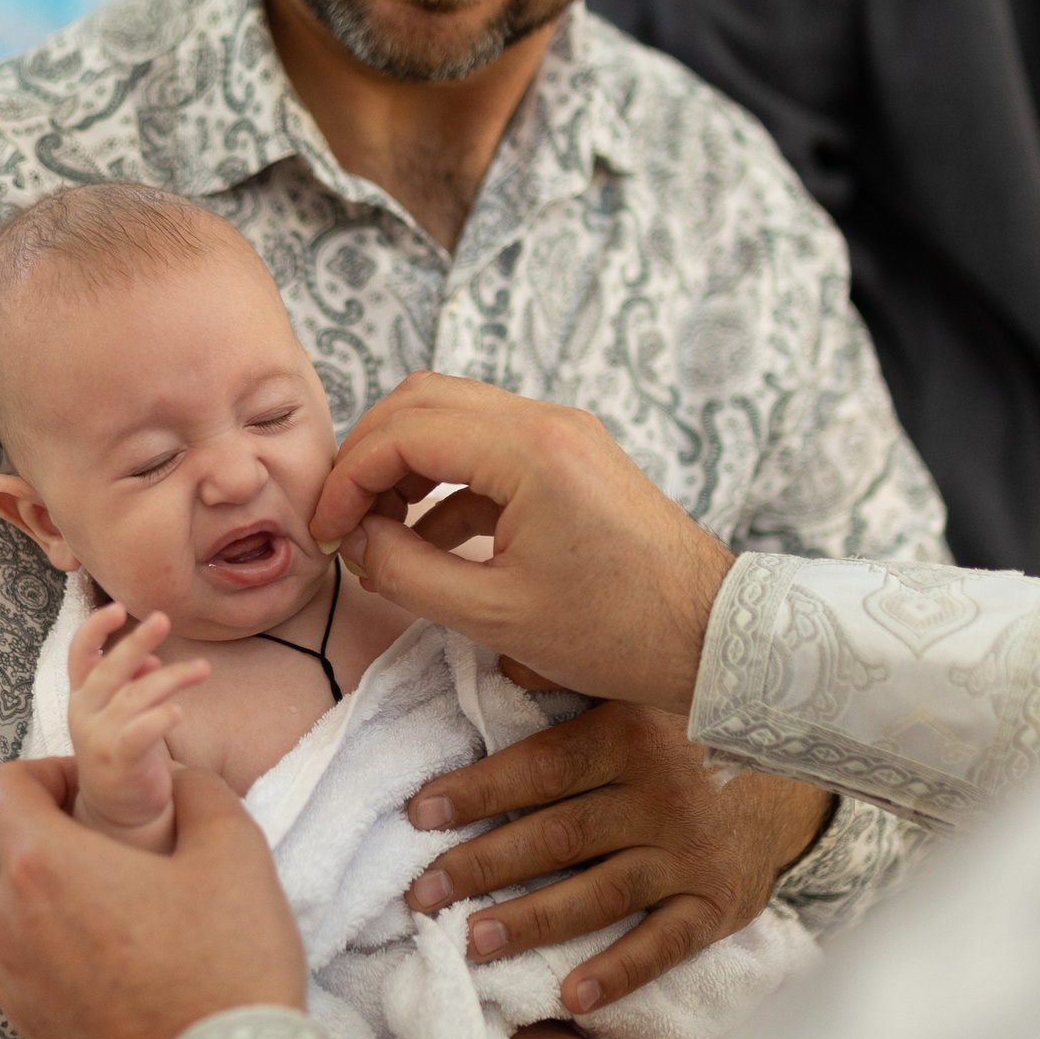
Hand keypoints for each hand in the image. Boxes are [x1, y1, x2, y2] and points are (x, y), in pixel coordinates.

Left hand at [0, 758, 306, 1038]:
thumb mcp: (236, 849)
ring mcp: (13, 982)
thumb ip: (200, 793)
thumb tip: (179, 777)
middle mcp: (10, 923)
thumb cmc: (230, 960)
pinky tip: (60, 939)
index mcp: (47, 867)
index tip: (88, 787)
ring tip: (50, 883)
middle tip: (53, 826)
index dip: (41, 771)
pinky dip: (1, 940)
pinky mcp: (28, 1026)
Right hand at [67, 604, 208, 849]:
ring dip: (170, 678)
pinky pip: (139, 735)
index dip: (95, 628)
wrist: (119, 810)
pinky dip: (159, 719)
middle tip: (163, 619)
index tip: (118, 607)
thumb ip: (132, 683)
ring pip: (133, 698)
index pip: (80, 654)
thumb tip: (153, 659)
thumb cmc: (125, 749)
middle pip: (109, 670)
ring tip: (202, 668)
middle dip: (136, 642)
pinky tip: (179, 711)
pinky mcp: (120, 763)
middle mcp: (85, 714)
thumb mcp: (123, 712)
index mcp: (84, 695)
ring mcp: (99, 739)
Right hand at [310, 374, 733, 713]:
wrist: (713, 636)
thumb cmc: (618, 630)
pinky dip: (446, 486)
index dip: (348, 479)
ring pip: (452, 418)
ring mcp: (563, 434)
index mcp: (527, 449)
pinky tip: (427, 545)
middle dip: (368, 458)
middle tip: (341, 519)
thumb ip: (406, 573)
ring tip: (379, 535)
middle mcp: (545, 421)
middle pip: (421, 402)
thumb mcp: (495, 614)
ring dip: (404, 466)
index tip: (326, 532)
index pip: (402, 432)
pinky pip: (487, 450)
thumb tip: (353, 541)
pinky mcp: (572, 458)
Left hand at [401, 702, 832, 1012]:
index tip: (418, 812)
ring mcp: (690, 853)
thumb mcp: (632, 685)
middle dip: (482, 866)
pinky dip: (620, 971)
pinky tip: (571, 993)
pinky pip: (665, 943)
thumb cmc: (688, 724)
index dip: (478, 791)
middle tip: (420, 894)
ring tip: (472, 942)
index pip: (540, 768)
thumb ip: (567, 673)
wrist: (797, 761)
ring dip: (532, 921)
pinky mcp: (718, 903)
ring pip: (598, 893)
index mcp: (629, 734)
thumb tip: (500, 654)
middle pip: (557, 836)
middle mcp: (660, 795)